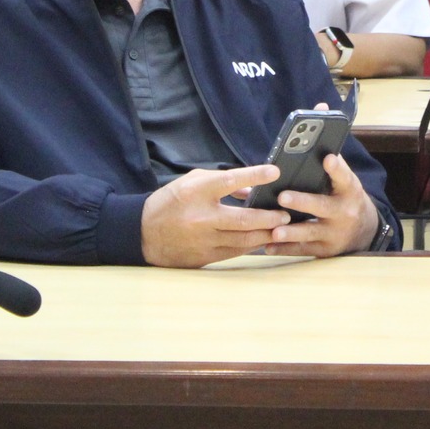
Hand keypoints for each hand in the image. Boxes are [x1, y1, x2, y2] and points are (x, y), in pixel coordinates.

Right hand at [140, 164, 291, 267]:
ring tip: (281, 227)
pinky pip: (235, 251)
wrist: (143, 234)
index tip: (274, 172)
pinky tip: (263, 239)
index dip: (255, 175)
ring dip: (266, 234)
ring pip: (244, 240)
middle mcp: (201, 217)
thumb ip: (222, 183)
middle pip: (244, 219)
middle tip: (286, 213)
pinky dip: (251, 245)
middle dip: (270, 217)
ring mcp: (204, 240)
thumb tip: (250, 190)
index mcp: (197, 192)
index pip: (230, 180)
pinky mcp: (205, 257)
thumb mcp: (191, 182)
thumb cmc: (170, 202)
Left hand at [263, 151, 381, 257]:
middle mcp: (343, 212)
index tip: (327, 159)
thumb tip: (313, 143)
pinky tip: (268, 246)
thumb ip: (333, 167)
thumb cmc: (345, 197)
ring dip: (291, 232)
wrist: (363, 230)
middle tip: (282, 196)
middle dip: (302, 202)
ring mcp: (334, 233)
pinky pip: (302, 250)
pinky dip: (285, 249)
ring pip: (310, 232)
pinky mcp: (324, 250)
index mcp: (349, 190)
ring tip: (274, 231)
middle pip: (322, 206)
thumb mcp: (346, 182)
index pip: (344, 177)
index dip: (336, 168)